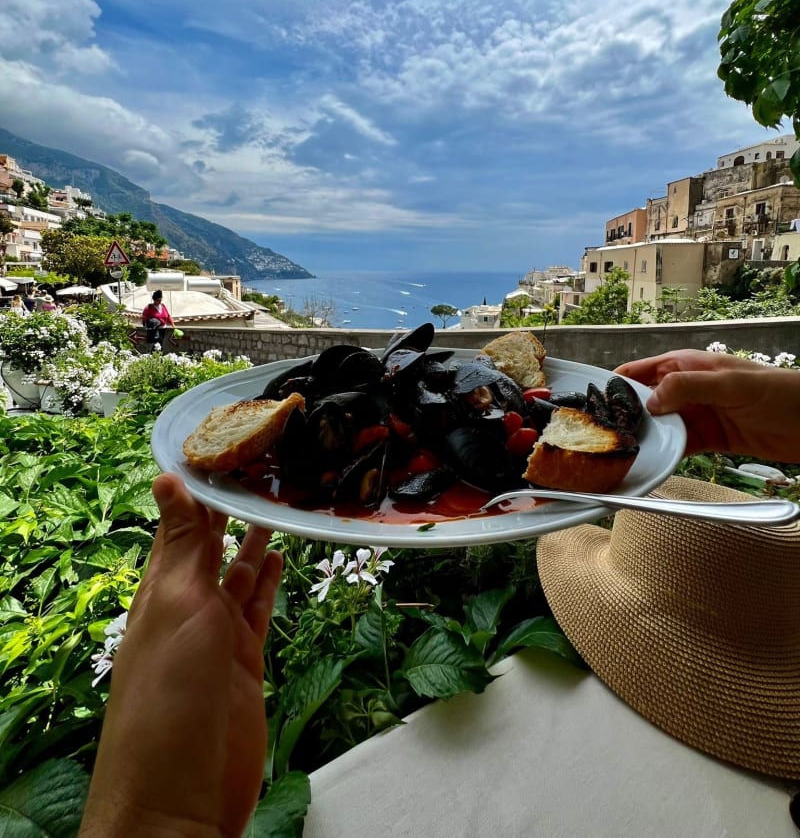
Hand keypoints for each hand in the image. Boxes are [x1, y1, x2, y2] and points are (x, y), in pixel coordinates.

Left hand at [80, 473, 282, 837]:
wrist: (181, 795)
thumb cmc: (170, 696)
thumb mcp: (175, 608)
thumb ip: (179, 545)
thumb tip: (166, 478)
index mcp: (162, 589)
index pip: (182, 524)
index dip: (203, 486)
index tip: (230, 444)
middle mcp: (187, 607)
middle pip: (213, 546)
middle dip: (234, 509)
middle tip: (267, 466)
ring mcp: (217, 636)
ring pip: (239, 575)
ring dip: (256, 540)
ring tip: (279, 500)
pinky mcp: (244, 662)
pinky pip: (257, 610)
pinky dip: (268, 582)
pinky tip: (279, 557)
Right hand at [616, 349, 799, 459]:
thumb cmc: (780, 392)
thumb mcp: (731, 383)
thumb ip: (689, 386)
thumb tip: (651, 400)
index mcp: (687, 365)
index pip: (640, 371)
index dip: (616, 384)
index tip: (595, 402)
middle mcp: (686, 389)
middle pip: (644, 401)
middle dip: (625, 415)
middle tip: (603, 435)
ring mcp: (697, 415)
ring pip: (659, 426)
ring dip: (645, 438)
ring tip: (623, 452)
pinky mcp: (709, 439)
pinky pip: (679, 446)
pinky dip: (666, 454)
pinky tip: (654, 462)